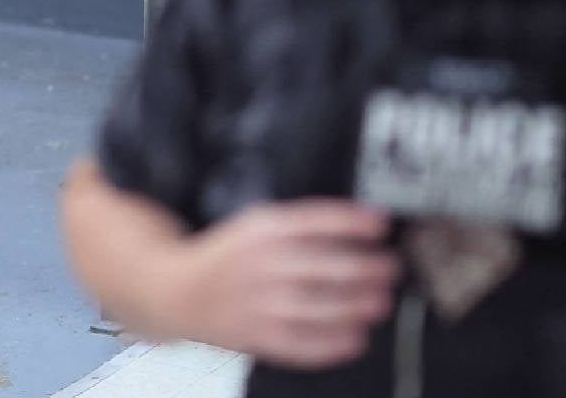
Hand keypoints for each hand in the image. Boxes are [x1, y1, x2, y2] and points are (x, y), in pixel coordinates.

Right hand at [173, 199, 399, 369]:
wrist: (175, 291)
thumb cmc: (226, 257)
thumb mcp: (256, 225)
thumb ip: (301, 225)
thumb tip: (360, 223)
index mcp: (261, 230)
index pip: (315, 220)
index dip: (352, 222)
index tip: (381, 226)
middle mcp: (260, 263)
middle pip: (326, 265)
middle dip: (367, 268)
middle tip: (390, 269)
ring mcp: (258, 302)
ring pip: (320, 306)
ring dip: (357, 305)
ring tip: (380, 303)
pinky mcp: (256, 335)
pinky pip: (302, 344)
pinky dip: (333, 345)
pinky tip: (355, 339)